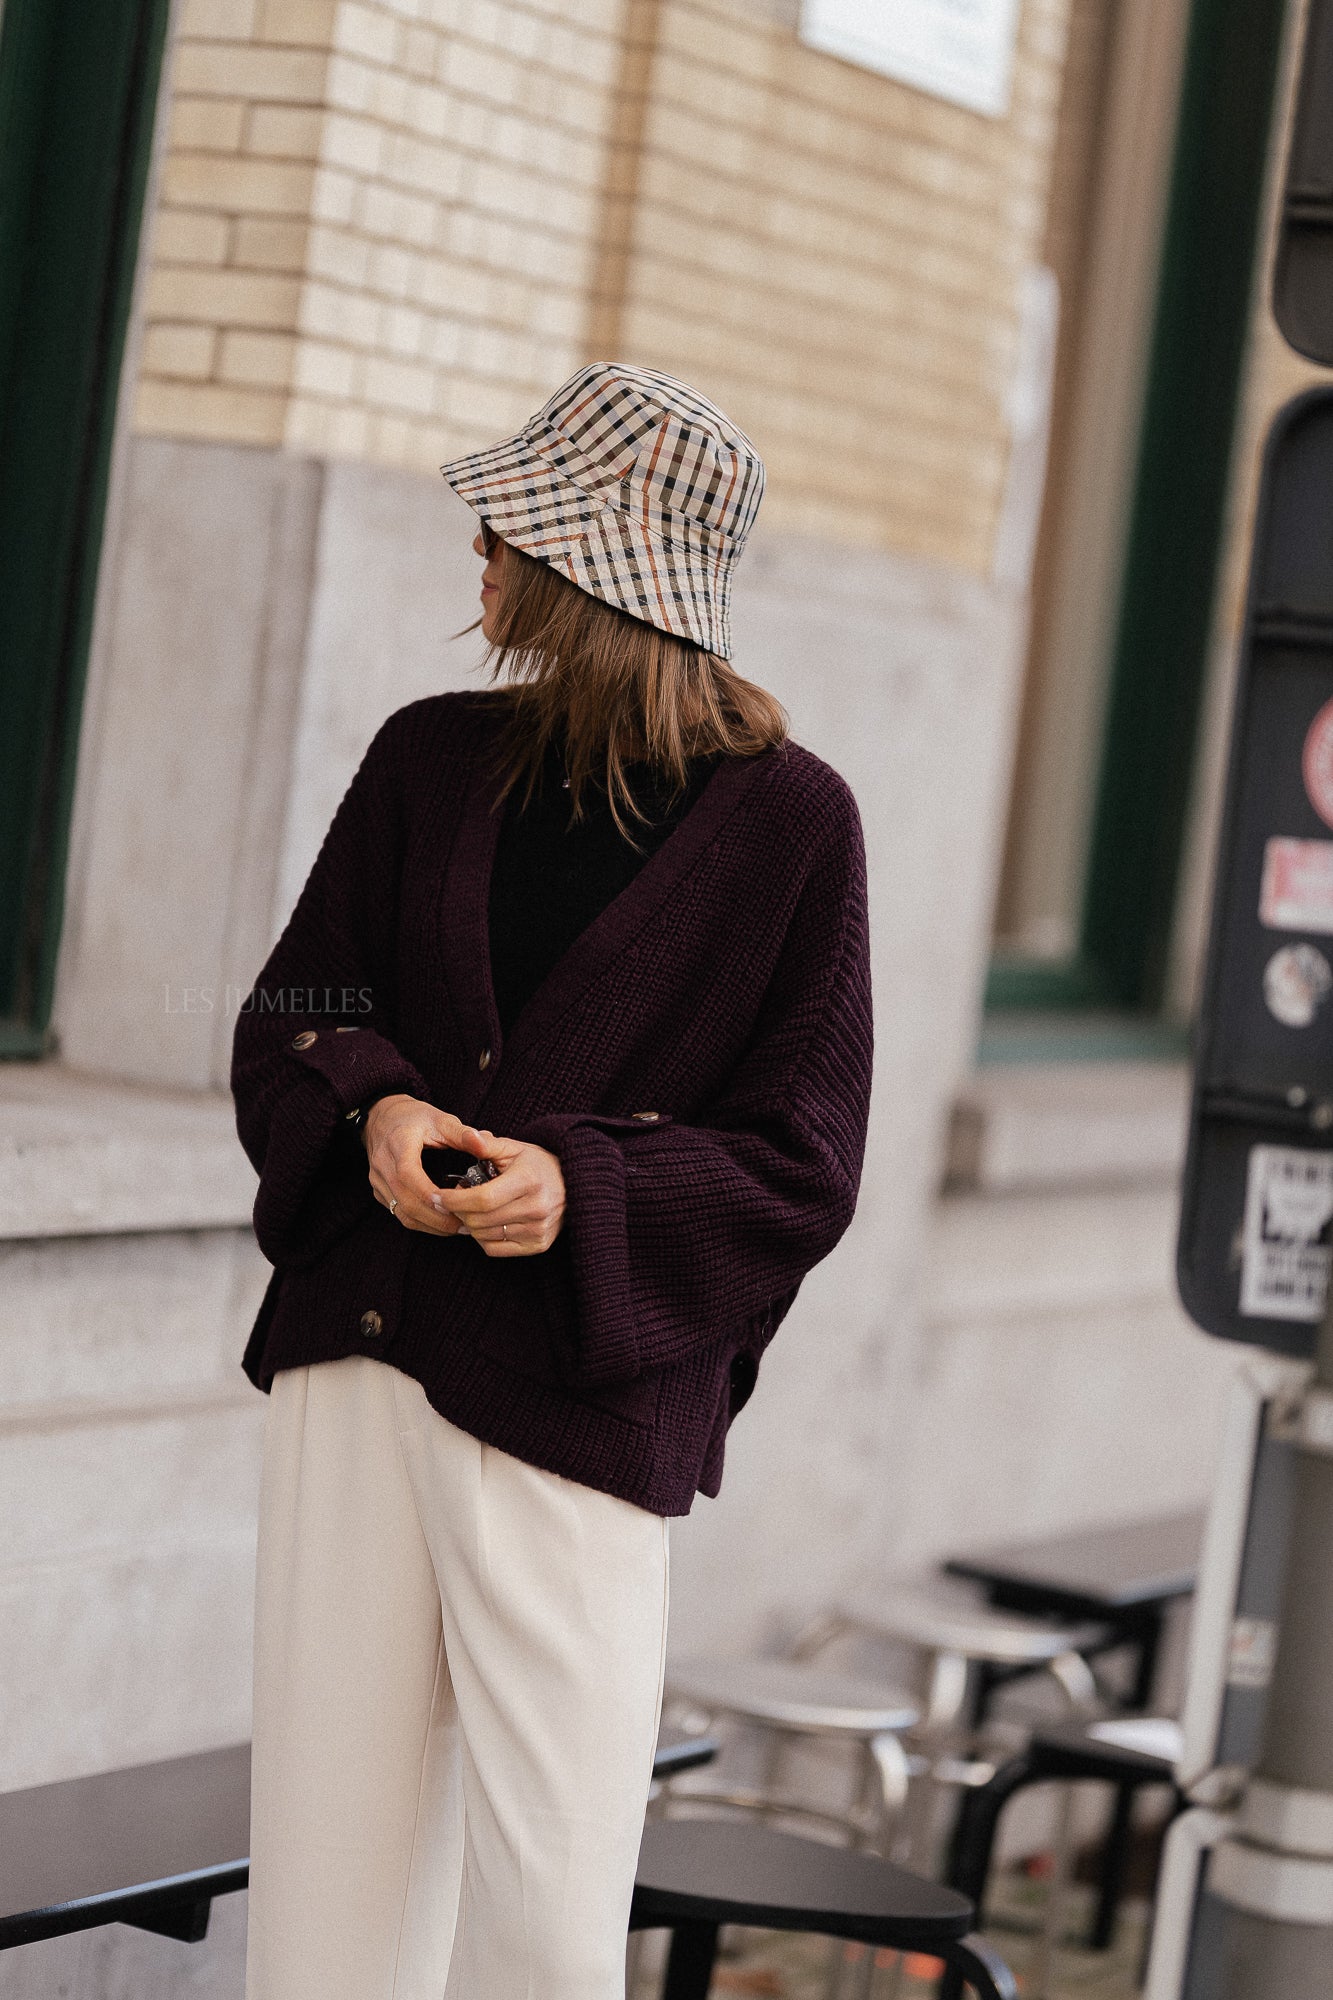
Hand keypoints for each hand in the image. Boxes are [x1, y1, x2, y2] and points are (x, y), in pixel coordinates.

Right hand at [363, 1094, 480, 1236]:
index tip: (452, 1203)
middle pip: (405, 1200)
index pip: (407, 1173)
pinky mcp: (379, 1191)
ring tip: (457, 1227)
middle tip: (465, 1224)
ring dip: (430, 1225)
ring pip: (401, 1212)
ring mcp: (377, 1180)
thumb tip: (483, 1144)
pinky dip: (420, 1222)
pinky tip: (441, 1223)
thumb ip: (462, 1133)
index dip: (427, 1192)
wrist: (383, 1117)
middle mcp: (383, 1164)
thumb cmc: (414, 1117)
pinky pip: (398, 1213)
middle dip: (436, 1217)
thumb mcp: (440, 1119)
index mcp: (398, 1143)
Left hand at [430, 1128, 565, 1256]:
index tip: (438, 1196)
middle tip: (452, 1200)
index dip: (454, 1199)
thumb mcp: (514, 1149)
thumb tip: (467, 1135)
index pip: (482, 1199)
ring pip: (484, 1235)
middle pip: (480, 1220)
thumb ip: (487, 1144)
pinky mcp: (538, 1245)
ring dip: (468, 1224)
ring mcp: (539, 1229)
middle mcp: (536, 1208)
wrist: (573, 1185)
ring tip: (470, 1208)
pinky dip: (482, 1238)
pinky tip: (484, 1222)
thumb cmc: (537, 1165)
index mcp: (528, 1181)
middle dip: (457, 1211)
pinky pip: (495, 1249)